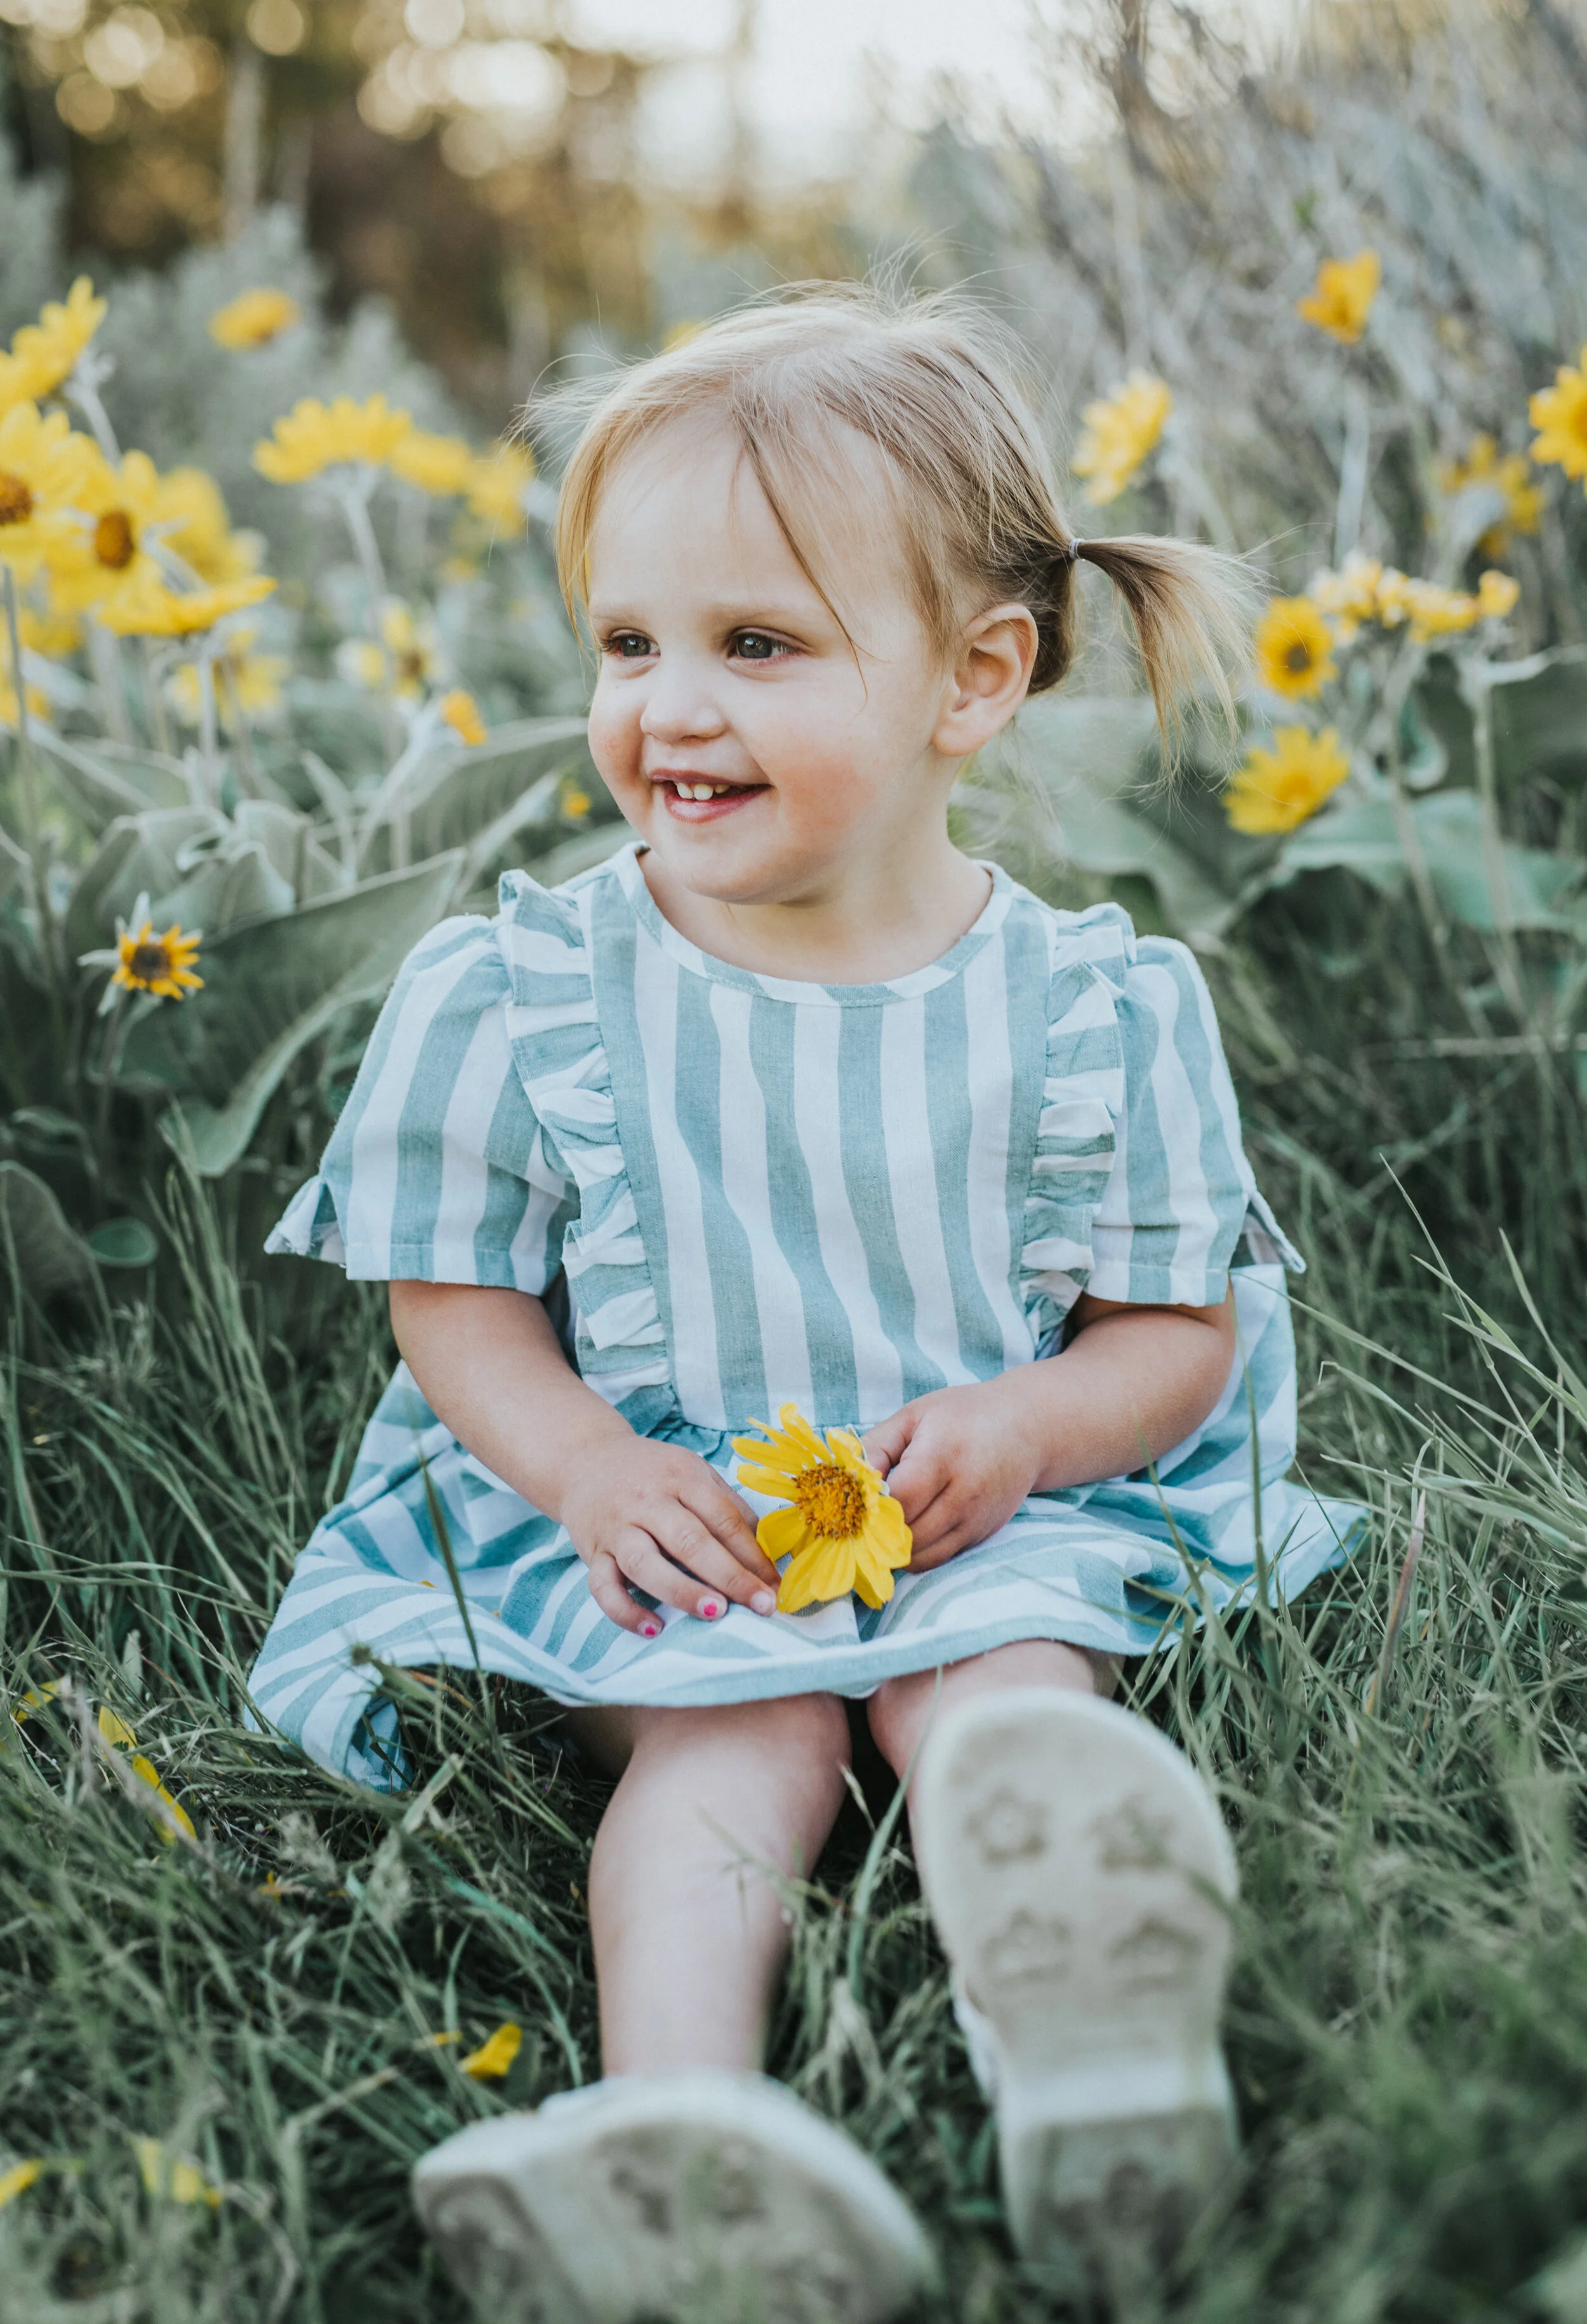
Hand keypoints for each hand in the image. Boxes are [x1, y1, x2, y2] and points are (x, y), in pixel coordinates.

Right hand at [558, 1436, 780, 1635]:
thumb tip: (768, 1554)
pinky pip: (603, 1586)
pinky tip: (653, 1629)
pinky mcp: (593, 1552)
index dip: (754, 1555)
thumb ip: (728, 1508)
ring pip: (645, 1562)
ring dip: (682, 1590)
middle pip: (690, 1540)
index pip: (723, 1518)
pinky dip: (625, 1611)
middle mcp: (647, 1501)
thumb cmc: (654, 1473)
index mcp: (681, 1478)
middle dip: (730, 1576)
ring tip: (715, 1612)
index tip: (776, 1588)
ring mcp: (617, 1528)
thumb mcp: (694, 1474)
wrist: (586, 1459)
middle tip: (761, 1606)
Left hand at [862, 1377, 1043, 1570]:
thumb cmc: (963, 1415)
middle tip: (859, 1517)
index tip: (855, 1498)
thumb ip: (876, 1447)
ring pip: (919, 1556)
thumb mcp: (914, 1416)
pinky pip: (937, 1559)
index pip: (899, 1501)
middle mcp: (964, 1494)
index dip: (870, 1506)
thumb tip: (846, 1482)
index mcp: (943, 1456)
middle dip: (876, 1530)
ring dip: (892, 1547)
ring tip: (879, 1526)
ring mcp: (975, 1520)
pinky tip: (904, 1532)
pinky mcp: (981, 1536)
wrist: (1027, 1429)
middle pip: (906, 1534)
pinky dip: (914, 1553)